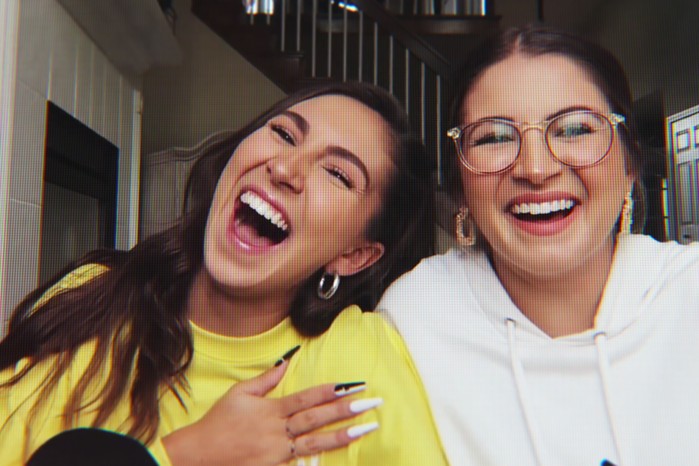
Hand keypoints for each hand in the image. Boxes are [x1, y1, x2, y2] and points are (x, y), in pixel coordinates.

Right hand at [163, 361, 380, 465]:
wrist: (200, 455)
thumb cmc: (219, 421)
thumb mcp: (239, 393)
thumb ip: (267, 378)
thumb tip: (288, 360)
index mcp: (271, 410)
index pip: (306, 398)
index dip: (330, 391)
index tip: (352, 384)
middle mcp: (278, 431)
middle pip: (317, 418)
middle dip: (345, 409)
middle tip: (371, 403)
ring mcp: (278, 452)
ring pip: (316, 442)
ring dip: (343, 435)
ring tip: (366, 428)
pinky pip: (302, 462)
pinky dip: (320, 458)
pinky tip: (340, 453)